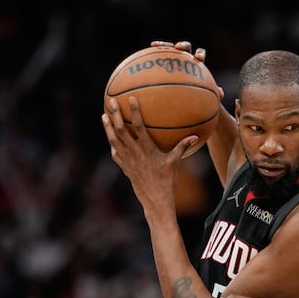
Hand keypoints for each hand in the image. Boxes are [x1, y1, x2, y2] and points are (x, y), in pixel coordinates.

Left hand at [101, 96, 197, 214]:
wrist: (155, 198)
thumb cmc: (167, 180)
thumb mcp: (175, 162)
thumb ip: (183, 147)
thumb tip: (195, 136)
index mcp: (147, 148)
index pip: (138, 126)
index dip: (134, 112)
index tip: (131, 99)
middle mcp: (134, 152)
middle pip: (120, 129)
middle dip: (115, 114)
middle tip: (112, 101)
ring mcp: (127, 159)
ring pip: (113, 140)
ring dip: (107, 127)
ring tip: (104, 115)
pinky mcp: (124, 167)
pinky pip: (115, 153)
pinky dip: (112, 144)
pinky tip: (110, 139)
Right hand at [150, 40, 224, 99]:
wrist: (182, 93)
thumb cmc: (194, 95)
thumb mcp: (202, 95)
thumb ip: (211, 92)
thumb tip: (222, 93)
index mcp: (195, 64)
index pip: (199, 55)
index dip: (199, 54)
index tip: (198, 58)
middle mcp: (184, 59)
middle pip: (186, 48)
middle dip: (184, 46)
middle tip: (180, 48)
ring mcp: (173, 59)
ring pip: (169, 49)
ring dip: (165, 46)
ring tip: (157, 46)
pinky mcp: (163, 60)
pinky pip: (156, 56)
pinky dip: (153, 53)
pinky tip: (148, 50)